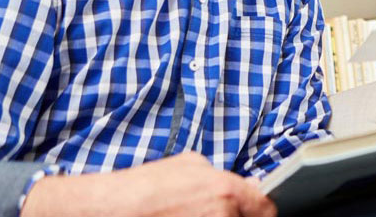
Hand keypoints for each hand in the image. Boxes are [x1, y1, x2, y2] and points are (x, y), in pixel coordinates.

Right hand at [21, 152, 276, 216]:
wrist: (109, 210)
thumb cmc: (144, 187)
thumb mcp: (189, 164)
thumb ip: (222, 176)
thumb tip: (245, 185)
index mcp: (226, 191)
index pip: (266, 209)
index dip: (259, 209)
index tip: (254, 211)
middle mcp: (222, 216)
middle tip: (210, 212)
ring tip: (190, 215)